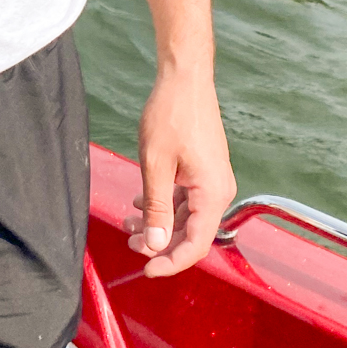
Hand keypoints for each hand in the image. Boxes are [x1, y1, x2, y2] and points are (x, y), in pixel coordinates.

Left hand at [124, 65, 235, 277]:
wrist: (185, 78)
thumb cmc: (171, 115)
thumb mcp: (156, 165)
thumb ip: (156, 209)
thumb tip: (156, 245)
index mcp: (212, 194)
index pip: (196, 245)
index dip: (170, 263)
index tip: (145, 269)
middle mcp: (218, 191)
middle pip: (192, 234)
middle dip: (159, 243)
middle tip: (128, 241)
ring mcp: (212, 180)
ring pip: (186, 217)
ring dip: (158, 223)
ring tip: (127, 222)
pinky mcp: (204, 171)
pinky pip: (186, 199)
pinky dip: (164, 205)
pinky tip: (139, 203)